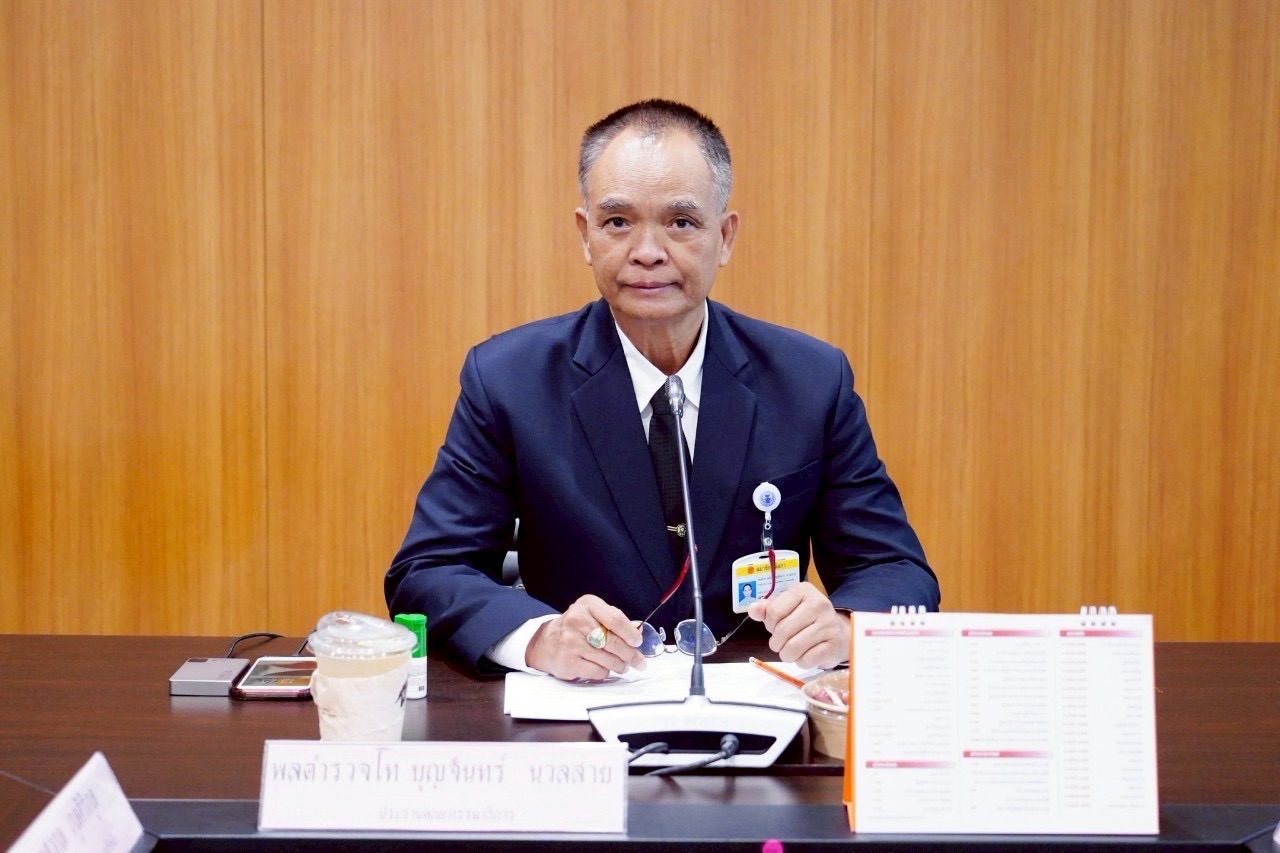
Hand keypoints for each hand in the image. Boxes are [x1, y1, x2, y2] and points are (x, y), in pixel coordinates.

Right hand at [525, 594, 646, 680]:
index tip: (638, 642)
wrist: (546, 642)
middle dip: (631, 654)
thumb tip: (639, 630)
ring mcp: (571, 642)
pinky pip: (598, 671)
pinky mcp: (568, 661)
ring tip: (622, 665)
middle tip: (639, 661)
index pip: (615, 619)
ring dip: (620, 665)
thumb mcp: (594, 615)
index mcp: (587, 605)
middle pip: (613, 642)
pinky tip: (603, 667)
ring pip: (608, 659)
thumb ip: (616, 621)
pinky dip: (605, 672)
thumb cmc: (575, 628)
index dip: (630, 633)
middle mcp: (577, 621)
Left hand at [746, 582, 848, 669]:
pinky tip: (805, 655)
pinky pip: (807, 659)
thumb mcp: (786, 608)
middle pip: (783, 630)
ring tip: (789, 651)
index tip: (774, 627)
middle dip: (776, 643)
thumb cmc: (805, 620)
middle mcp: (819, 604)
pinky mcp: (834, 644)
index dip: (769, 624)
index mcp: (803, 591)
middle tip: (779, 644)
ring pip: (794, 647)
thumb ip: (767, 609)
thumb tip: (753, 610)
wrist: (837, 633)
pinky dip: (801, 662)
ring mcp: (829, 624)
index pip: (774, 611)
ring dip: (786, 655)